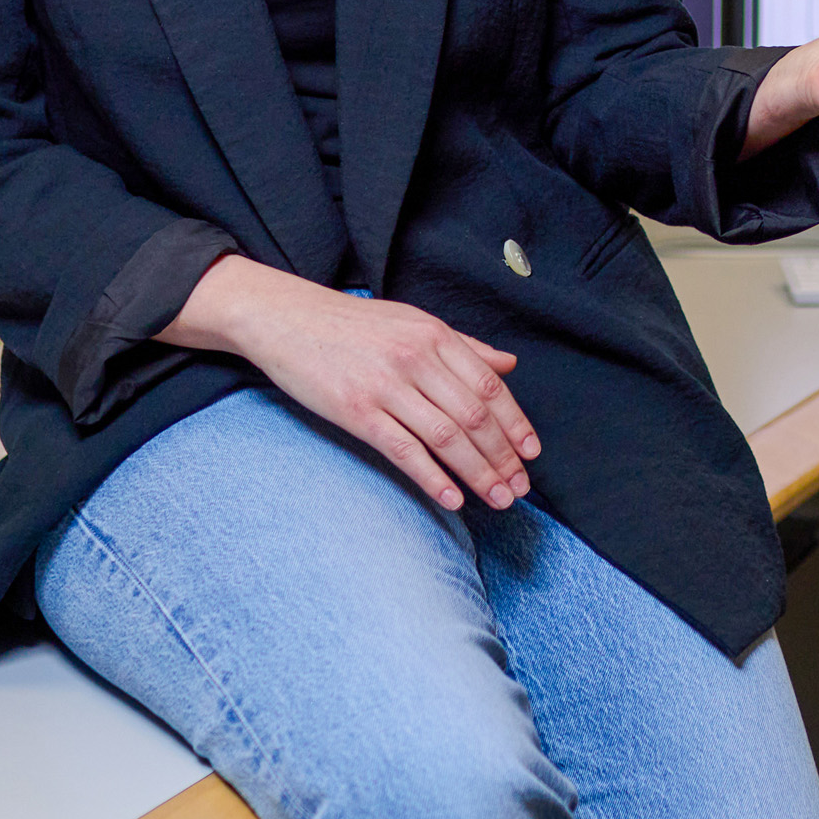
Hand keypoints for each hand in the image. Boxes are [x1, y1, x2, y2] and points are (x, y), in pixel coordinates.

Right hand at [157, 255, 540, 512]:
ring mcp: (386, 386)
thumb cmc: (353, 324)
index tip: (531, 454)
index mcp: (435, 335)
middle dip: (503, 457)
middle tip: (520, 489)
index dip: (515, 424)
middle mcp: (416, 359)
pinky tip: (451, 499)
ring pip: (446, 437)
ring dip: (477, 474)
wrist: (287, 319)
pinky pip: (403, 450)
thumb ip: (464, 346)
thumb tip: (509, 364)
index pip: (490, 387)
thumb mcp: (413, 322)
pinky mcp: (357, 411)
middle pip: (474, 417)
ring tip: (498, 500)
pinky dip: (432, 478)